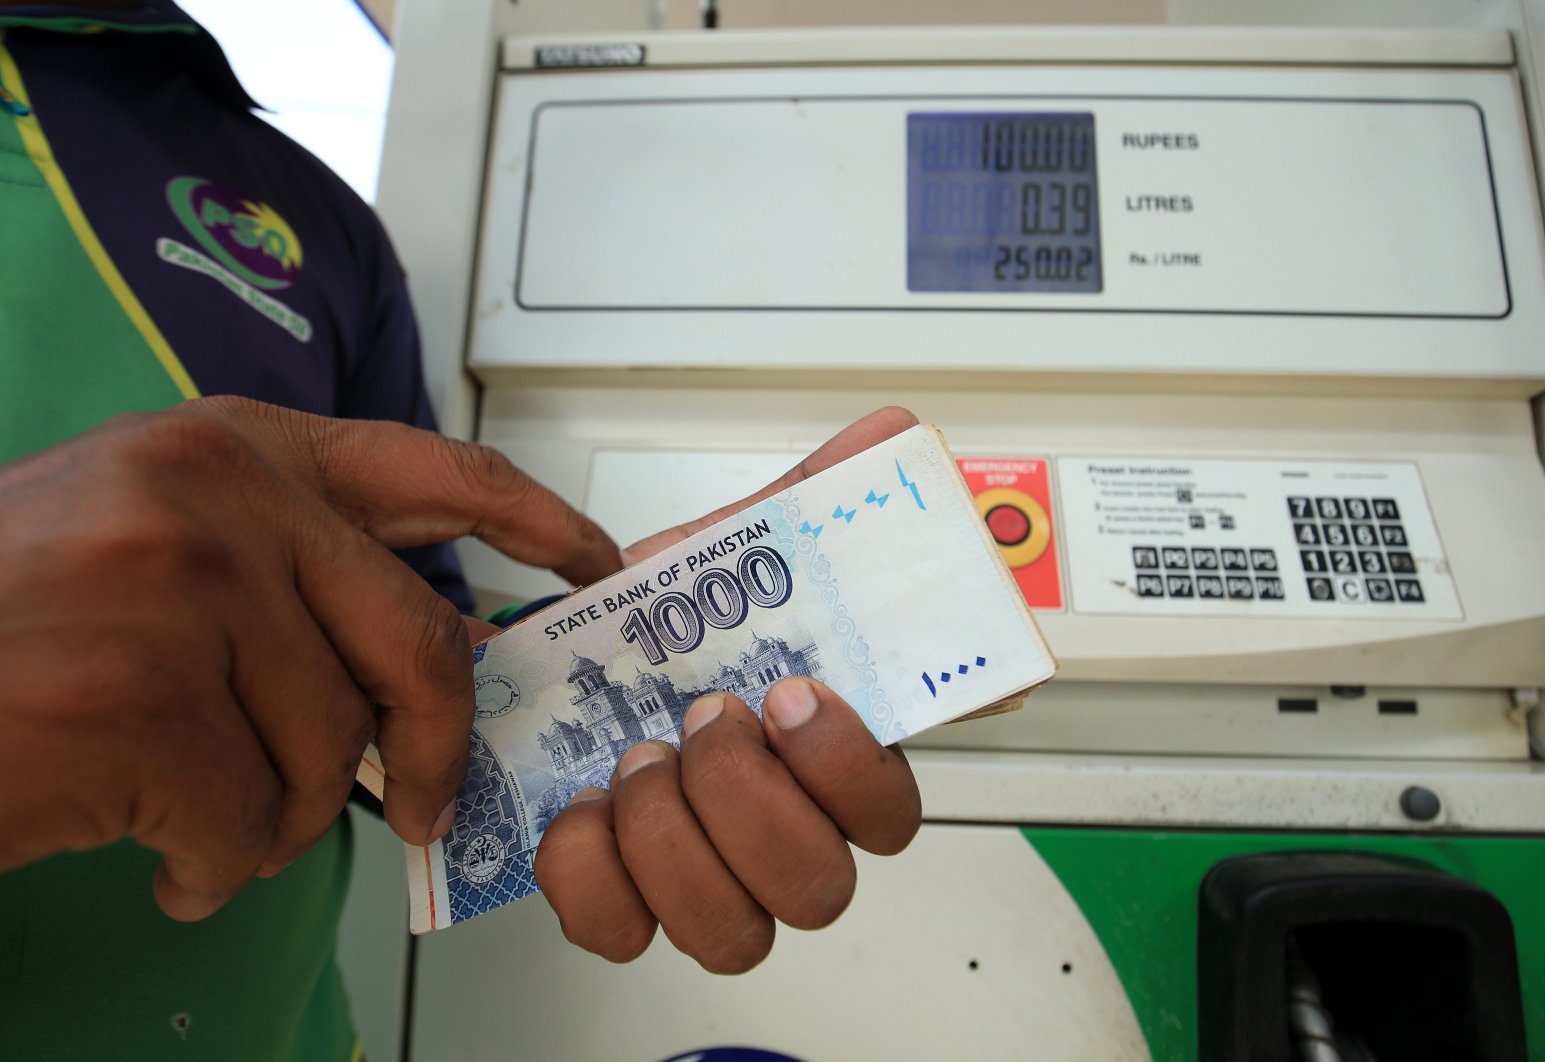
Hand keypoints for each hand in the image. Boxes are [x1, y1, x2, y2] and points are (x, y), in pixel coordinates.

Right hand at [0, 396, 619, 919]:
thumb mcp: (151, 535)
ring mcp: (181, 590)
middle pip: (418, 643)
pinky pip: (247, 821)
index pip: (434, 471)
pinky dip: (211, 863)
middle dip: (434, 746)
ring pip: (330, 750)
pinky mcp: (141, 697)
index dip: (533, 519)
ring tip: (194, 810)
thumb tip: (427, 638)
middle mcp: (218, 495)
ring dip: (277, 814)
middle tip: (425, 805)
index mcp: (233, 446)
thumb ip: (288, 562)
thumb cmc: (1, 621)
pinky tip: (149, 846)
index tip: (588, 566)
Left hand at [534, 407, 923, 972]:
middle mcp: (785, 842)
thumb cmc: (682, 631)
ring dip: (671, 840)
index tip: (787, 694)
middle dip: (746, 801)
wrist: (582, 672)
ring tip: (632, 760)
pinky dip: (588, 877)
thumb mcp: (740, 554)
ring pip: (731, 933)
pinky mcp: (629, 910)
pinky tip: (579, 812)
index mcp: (830, 766)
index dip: (846, 767)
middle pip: (817, 887)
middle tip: (700, 722)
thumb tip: (889, 433)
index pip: (892, 813)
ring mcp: (711, 887)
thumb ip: (813, 500)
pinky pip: (623, 937)